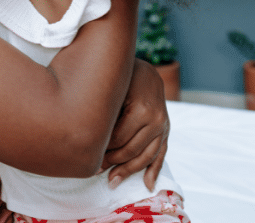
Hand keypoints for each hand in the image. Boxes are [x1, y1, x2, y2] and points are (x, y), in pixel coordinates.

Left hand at [101, 58, 168, 190]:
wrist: (144, 70)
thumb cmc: (123, 78)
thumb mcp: (113, 90)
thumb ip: (105, 112)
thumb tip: (87, 137)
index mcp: (141, 109)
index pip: (118, 139)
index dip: (102, 149)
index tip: (88, 156)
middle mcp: (156, 119)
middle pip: (131, 150)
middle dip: (112, 162)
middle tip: (95, 170)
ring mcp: (164, 125)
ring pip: (146, 156)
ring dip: (129, 171)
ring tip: (113, 181)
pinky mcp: (166, 129)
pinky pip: (161, 154)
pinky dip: (154, 170)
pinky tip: (147, 185)